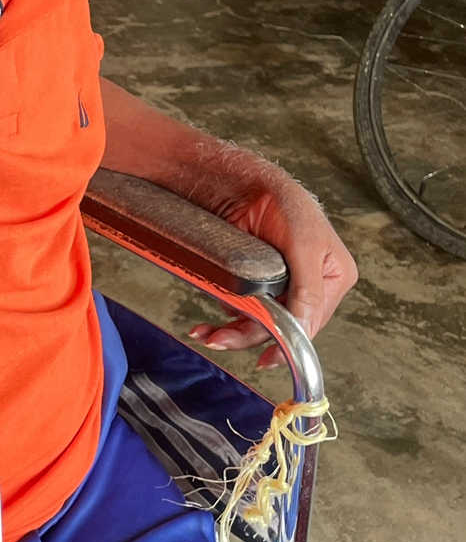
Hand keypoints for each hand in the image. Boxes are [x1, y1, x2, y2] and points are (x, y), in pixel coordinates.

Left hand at [189, 170, 356, 369]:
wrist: (241, 182)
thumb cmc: (282, 202)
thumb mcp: (305, 244)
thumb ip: (308, 288)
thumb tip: (304, 326)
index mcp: (333, 278)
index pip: (312, 323)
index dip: (288, 343)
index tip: (266, 359)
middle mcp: (308, 287)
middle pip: (282, 327)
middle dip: (250, 336)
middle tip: (221, 340)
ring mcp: (279, 287)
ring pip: (259, 323)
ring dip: (232, 332)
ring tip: (208, 334)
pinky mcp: (254, 284)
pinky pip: (241, 311)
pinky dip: (224, 319)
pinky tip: (208, 322)